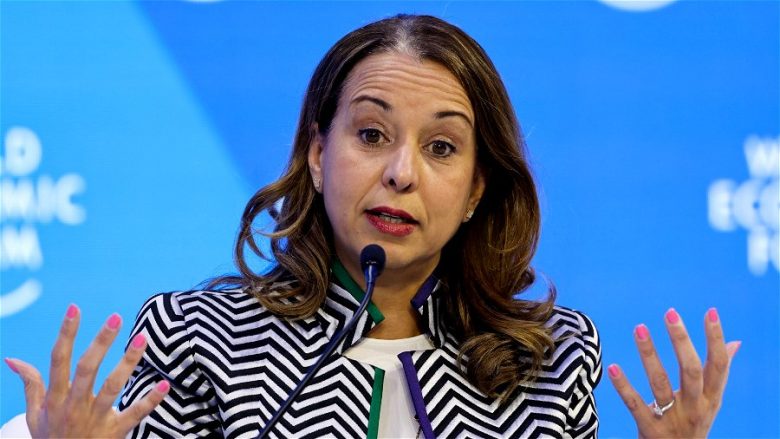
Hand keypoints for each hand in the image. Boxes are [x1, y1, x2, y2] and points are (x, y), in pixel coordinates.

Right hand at [4, 304, 168, 437]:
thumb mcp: (34, 414)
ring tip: (141, 339)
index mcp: (55, 398)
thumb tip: (13, 359)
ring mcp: (96, 419)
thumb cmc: (51, 437)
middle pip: (87, 369)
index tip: (74, 308)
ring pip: (112, 387)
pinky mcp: (115, 432)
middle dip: (101, 342)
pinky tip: (164, 385)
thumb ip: (30, 384)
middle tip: (115, 317)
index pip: (59, 360)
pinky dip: (150, 401)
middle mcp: (74, 406)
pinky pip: (135, 415)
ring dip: (127, 362)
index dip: (66, 334)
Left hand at [608, 308, 740, 438]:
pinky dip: (624, 386)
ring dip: (649, 354)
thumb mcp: (711, 402)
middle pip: (692, 370)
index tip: (710, 311)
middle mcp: (695, 408)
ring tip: (639, 328)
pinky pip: (635, 404)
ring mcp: (672, 419)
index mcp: (711, 398)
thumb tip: (735, 342)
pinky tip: (614, 367)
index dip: (716, 339)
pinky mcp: (650, 430)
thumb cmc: (694, 424)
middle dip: (682, 341)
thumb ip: (717, 373)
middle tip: (670, 313)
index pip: (718, 365)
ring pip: (660, 383)